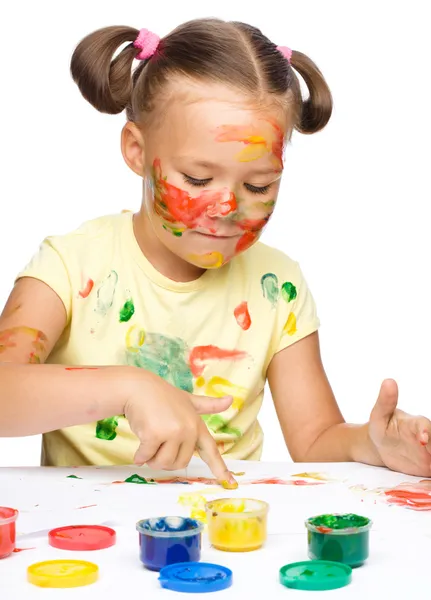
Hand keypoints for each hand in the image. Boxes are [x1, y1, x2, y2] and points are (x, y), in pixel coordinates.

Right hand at [124, 370, 236, 486]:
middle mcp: (188, 429)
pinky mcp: (155, 434)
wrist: (139, 387)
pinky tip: (139, 442)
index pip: (211, 451)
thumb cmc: (163, 396)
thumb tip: (230, 400)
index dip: (220, 469)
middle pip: (180, 463)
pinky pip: (146, 456)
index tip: (230, 483)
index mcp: (197, 425)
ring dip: (151, 459)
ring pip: (163, 463)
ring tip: (149, 441)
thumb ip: (208, 405)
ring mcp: (173, 432)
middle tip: (157, 445)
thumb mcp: (189, 400)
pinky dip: (139, 455)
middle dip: (165, 460)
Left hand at [368, 378, 430, 476]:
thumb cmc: (381, 426)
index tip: (422, 439)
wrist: (380, 446)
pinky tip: (427, 480)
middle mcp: (428, 438)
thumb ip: (385, 401)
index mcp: (416, 424)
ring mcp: (430, 453)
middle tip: (430, 457)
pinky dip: (430, 477)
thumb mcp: (379, 415)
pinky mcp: (429, 467)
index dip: (426, 431)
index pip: (425, 426)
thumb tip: (388, 381)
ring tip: (430, 467)